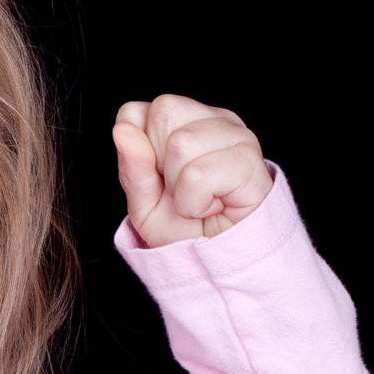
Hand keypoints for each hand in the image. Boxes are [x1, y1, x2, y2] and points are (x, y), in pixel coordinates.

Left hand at [112, 94, 270, 246]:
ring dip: (180, 188)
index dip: (138, 150)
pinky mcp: (250, 162)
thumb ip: (132, 166)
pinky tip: (214, 207)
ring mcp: (238, 136)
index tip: (159, 177)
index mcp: (185, 121)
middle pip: (163, 112)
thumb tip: (122, 129)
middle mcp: (215, 120)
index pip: (137, 111)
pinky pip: (198, 175)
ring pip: (181, 143)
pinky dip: (195, 202)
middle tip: (183, 189)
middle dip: (161, 164)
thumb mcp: (143, 202)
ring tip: (200, 200)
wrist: (217, 262)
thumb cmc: (185, 228)